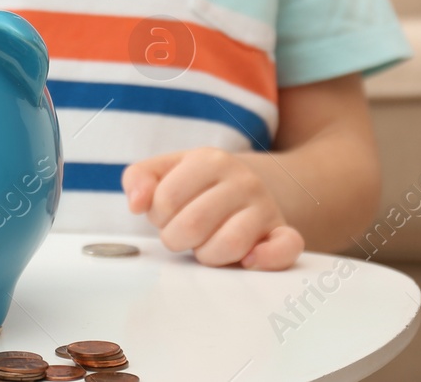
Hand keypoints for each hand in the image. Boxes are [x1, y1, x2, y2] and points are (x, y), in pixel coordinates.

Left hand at [122, 148, 304, 269]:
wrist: (242, 188)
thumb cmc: (195, 186)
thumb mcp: (164, 171)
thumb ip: (139, 178)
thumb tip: (136, 203)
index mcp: (210, 160)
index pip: (165, 200)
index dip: (158, 216)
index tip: (167, 214)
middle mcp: (243, 180)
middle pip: (192, 226)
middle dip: (177, 239)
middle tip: (183, 234)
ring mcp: (266, 207)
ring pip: (230, 245)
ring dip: (207, 255)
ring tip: (206, 245)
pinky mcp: (282, 233)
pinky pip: (284, 248)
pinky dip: (265, 259)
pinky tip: (247, 261)